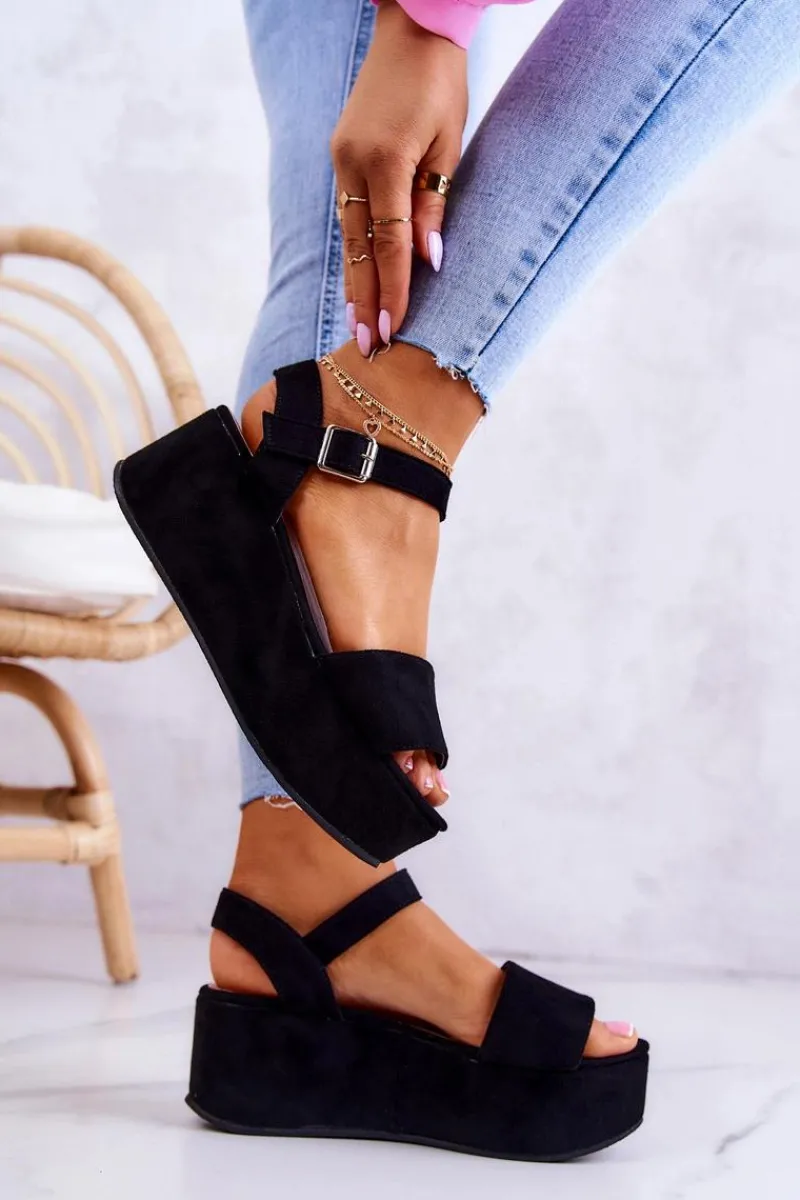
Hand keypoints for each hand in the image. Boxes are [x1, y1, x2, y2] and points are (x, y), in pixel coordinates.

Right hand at [331, 0, 467, 353]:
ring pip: (348, 234)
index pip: (389, 242)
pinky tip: (358, 278)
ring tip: (359, 323)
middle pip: (359, 247)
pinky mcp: (340, 155)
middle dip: (364, 299)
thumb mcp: (450, 145)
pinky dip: (354, 249)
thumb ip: (434, 205)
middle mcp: (353, 163)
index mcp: (384, 160)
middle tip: (366, 345)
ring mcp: (341, 158)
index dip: (392, 289)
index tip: (392, 328)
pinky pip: (347, 213)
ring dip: (355, 280)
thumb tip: (428, 261)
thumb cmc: (442, 84)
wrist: (412, 28)